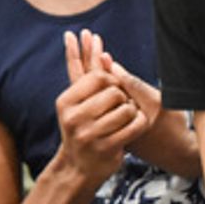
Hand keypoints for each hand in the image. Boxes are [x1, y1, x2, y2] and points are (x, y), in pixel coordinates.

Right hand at [57, 30, 147, 183]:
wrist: (77, 168)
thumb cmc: (82, 127)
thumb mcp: (77, 100)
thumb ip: (86, 71)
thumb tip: (89, 35)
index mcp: (65, 102)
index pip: (97, 76)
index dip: (111, 78)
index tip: (112, 86)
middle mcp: (74, 118)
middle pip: (114, 92)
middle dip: (122, 96)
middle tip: (120, 104)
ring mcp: (90, 135)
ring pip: (126, 109)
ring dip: (131, 111)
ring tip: (124, 117)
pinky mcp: (107, 149)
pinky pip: (134, 126)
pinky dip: (139, 124)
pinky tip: (135, 125)